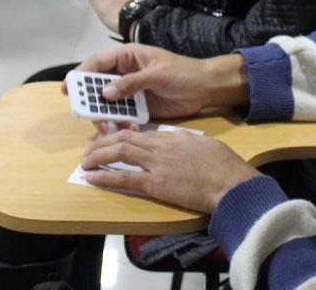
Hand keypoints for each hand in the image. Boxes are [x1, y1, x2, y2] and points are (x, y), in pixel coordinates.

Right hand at [65, 44, 247, 121]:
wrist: (205, 88)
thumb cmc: (184, 72)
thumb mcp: (157, 74)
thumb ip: (131, 82)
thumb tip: (106, 92)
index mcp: (128, 57)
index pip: (97, 63)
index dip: (80, 74)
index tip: (69, 88)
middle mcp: (125, 74)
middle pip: (97, 86)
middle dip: (90, 101)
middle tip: (87, 115)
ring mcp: (130, 92)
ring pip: (107, 104)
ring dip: (105, 116)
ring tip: (110, 127)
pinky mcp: (138, 107)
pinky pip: (121, 116)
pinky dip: (121, 123)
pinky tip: (132, 127)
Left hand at [80, 127, 259, 211]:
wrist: (230, 182)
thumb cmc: (225, 166)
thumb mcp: (206, 146)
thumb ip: (187, 143)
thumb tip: (179, 144)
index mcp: (173, 137)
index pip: (141, 133)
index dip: (122, 135)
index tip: (111, 140)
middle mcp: (161, 146)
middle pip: (124, 138)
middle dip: (103, 142)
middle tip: (90, 150)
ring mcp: (157, 164)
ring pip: (120, 152)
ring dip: (98, 156)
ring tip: (85, 162)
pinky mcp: (156, 183)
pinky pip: (125, 178)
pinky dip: (105, 177)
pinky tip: (93, 178)